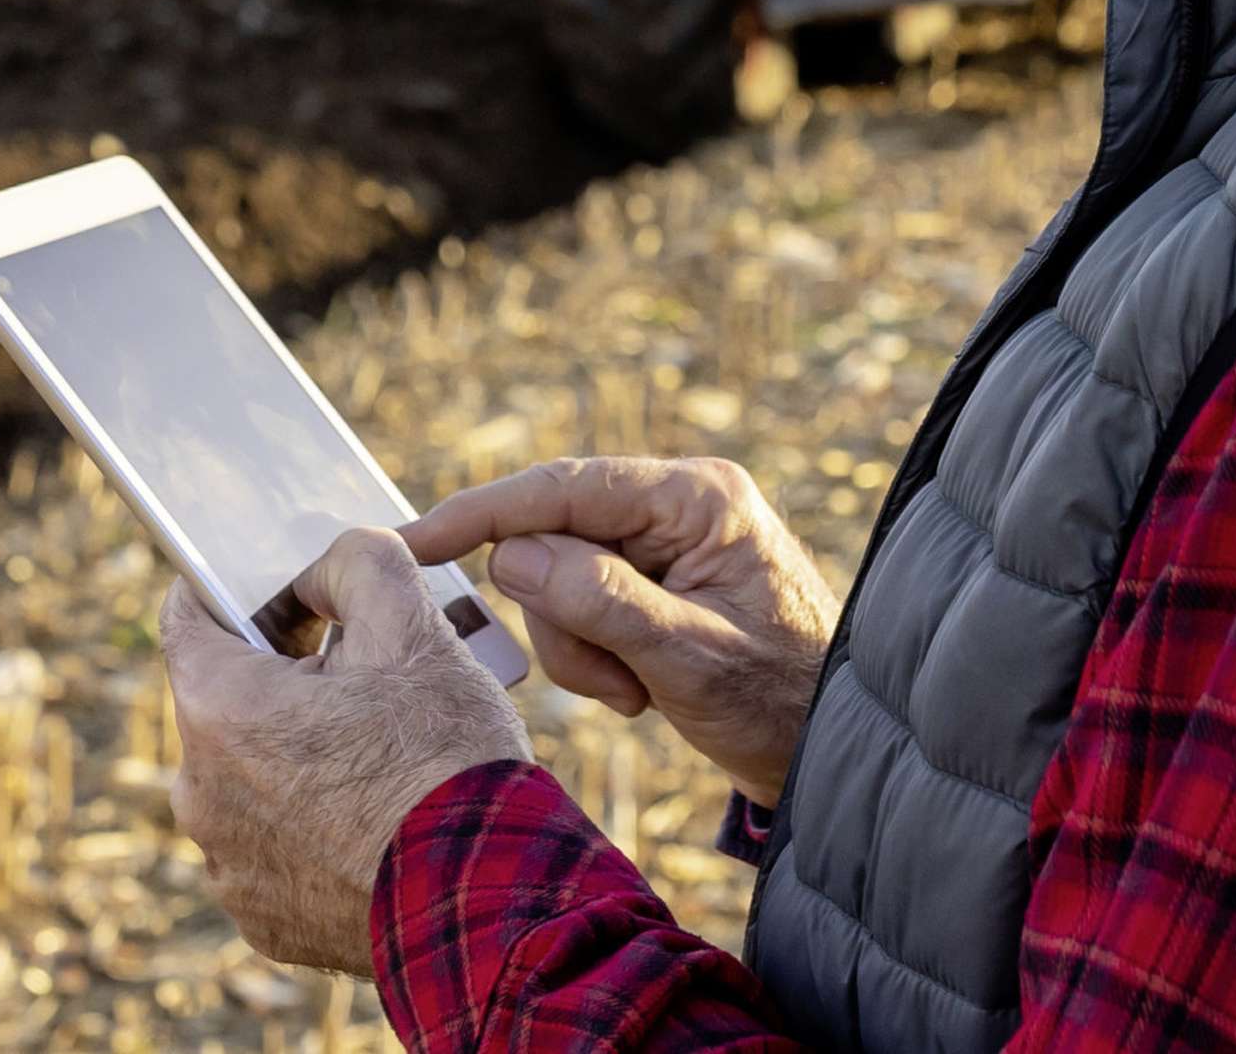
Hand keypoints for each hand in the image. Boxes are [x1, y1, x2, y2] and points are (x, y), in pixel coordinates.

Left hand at [160, 529, 528, 975]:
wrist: (486, 899)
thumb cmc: (446, 758)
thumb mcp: (414, 626)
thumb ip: (357, 562)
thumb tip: (324, 571)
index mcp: (220, 710)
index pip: (188, 616)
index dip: (238, 588)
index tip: (287, 589)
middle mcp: (199, 794)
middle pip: (229, 702)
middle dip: (288, 678)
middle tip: (367, 673)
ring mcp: (228, 867)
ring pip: (253, 778)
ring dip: (301, 756)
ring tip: (383, 753)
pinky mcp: (264, 920)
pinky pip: (276, 848)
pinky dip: (314, 827)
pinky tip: (379, 818)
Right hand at [402, 457, 837, 805]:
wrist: (826, 747)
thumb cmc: (780, 702)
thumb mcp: (691, 660)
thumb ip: (604, 604)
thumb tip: (514, 555)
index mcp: (697, 498)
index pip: (563, 487)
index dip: (481, 513)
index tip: (410, 541)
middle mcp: (676, 503)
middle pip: (551, 538)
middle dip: (564, 621)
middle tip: (618, 685)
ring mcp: (662, 541)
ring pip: (554, 581)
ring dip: (582, 651)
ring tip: (640, 693)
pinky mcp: (649, 579)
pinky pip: (577, 607)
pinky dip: (593, 658)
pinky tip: (643, 690)